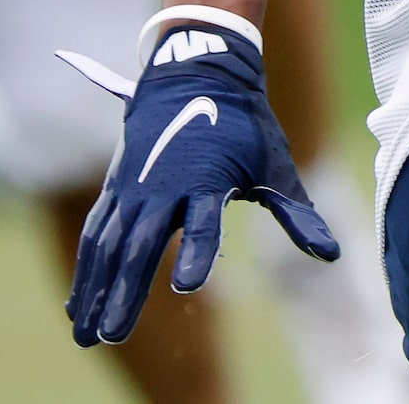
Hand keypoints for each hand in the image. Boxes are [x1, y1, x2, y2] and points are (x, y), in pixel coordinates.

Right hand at [60, 11, 336, 345]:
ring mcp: (135, 186)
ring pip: (110, 245)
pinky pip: (97, 233)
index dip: (197, 251)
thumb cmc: (243, 123)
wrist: (197, 72)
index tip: (189, 286)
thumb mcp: (274, 164)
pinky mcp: (117, 187)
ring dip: (96, 290)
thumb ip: (296, 214)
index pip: (202, 222)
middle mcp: (164, 184)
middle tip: (115, 334)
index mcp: (207, 179)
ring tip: (87, 335)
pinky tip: (79, 306)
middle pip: (142, 244)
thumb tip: (329, 254)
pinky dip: (86, 270)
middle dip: (128, 291)